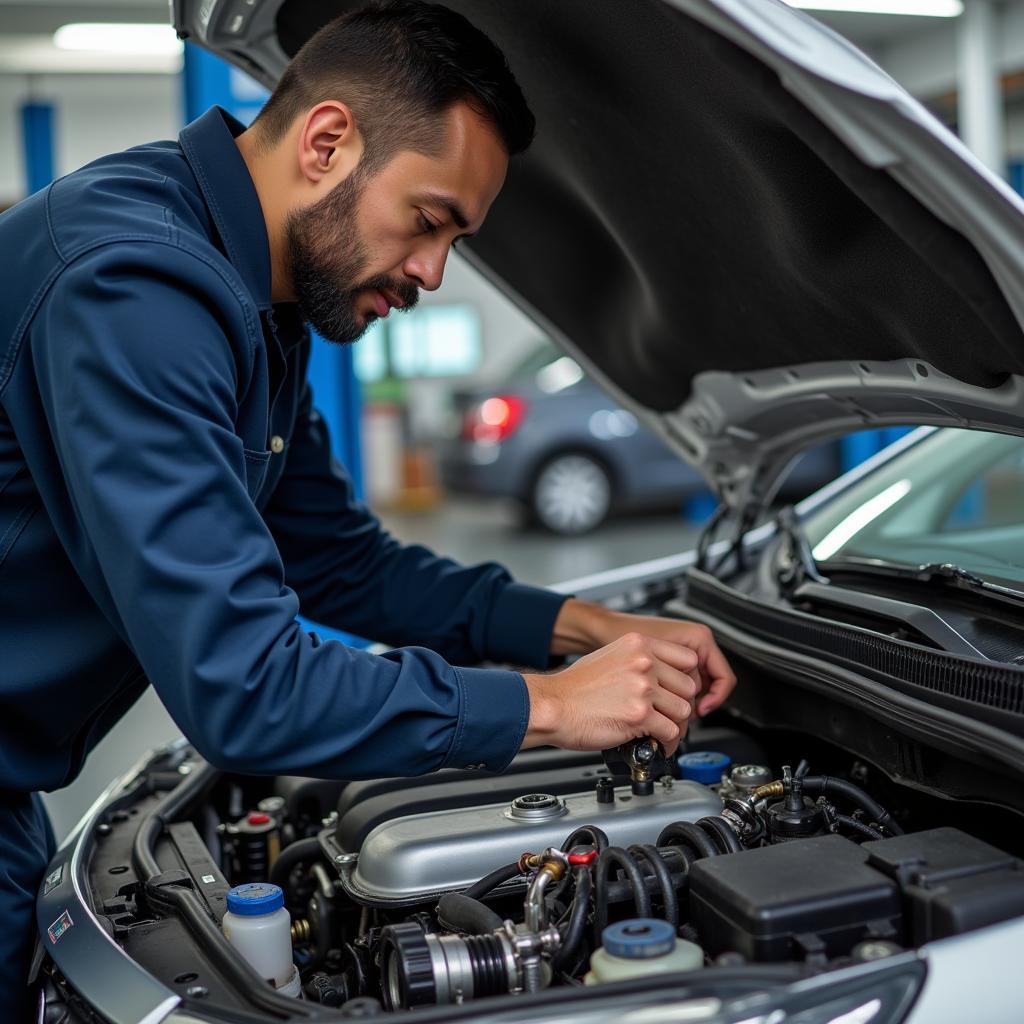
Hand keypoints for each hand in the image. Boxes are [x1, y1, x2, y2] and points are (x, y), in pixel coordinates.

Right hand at [522, 631, 699, 754]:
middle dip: (680, 704)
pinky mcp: (640, 714)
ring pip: (684, 710)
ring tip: (662, 730)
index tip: (678, 690)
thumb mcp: (608, 657)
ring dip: (675, 724)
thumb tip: (658, 675)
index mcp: (638, 644)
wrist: (552, 706)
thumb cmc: (573, 687)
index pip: (687, 657)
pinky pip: (671, 731)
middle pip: (689, 686)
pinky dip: (667, 742)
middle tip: (669, 714)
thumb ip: (637, 661)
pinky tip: (657, 743)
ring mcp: (643, 687)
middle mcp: (644, 662)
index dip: (685, 677)